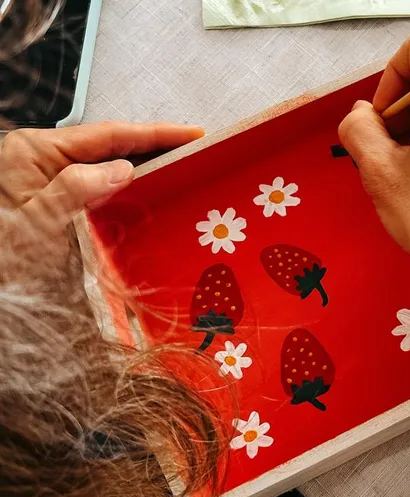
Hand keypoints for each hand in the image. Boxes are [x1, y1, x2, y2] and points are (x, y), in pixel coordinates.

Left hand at [0, 121, 203, 262]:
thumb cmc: (4, 256)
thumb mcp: (37, 222)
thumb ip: (75, 188)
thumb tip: (123, 169)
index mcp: (37, 151)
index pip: (108, 135)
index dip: (155, 134)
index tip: (194, 134)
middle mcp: (44, 158)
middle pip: (112, 145)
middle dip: (155, 147)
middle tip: (198, 150)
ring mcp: (51, 179)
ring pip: (109, 165)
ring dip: (146, 167)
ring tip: (184, 168)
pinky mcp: (59, 200)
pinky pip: (101, 187)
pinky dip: (130, 188)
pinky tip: (153, 193)